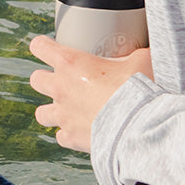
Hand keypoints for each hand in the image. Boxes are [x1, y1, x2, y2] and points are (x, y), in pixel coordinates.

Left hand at [28, 35, 152, 152]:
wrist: (141, 129)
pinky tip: (82, 132)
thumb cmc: (139, 91)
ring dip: (52, 111)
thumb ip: (137, 54)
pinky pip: (61, 137)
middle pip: (36, 79)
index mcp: (71, 63)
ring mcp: (63, 115)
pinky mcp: (71, 138)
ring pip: (41, 113)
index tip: (48, 48)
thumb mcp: (142, 62)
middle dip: (45, 80)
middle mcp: (61, 87)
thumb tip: (149, 51)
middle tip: (63, 82)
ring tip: (68, 111)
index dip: (43, 46)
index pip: (40, 47)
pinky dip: (69, 135)